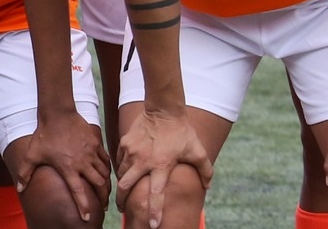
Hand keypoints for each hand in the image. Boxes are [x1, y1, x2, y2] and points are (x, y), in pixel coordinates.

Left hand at [12, 113, 110, 222]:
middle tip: (104, 207)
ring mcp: (91, 153)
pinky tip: (106, 174)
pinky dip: (108, 169)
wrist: (58, 113)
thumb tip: (19, 189)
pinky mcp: (96, 144)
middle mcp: (82, 163)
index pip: (78, 192)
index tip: (87, 218)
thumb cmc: (44, 135)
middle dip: (103, 198)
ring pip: (105, 173)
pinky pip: (106, 160)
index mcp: (68, 168)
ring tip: (106, 193)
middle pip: (99, 185)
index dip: (84, 207)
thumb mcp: (32, 155)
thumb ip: (25, 173)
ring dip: (106, 185)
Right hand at [115, 109, 211, 228]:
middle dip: (121, 201)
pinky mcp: (124, 143)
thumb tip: (207, 186)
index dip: (155, 211)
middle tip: (121, 209)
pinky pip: (120, 161)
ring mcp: (131, 151)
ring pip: (121, 174)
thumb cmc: (182, 131)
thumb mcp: (198, 151)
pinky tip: (126, 171)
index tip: (153, 225)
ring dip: (121, 185)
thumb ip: (205, 170)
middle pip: (126, 187)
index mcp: (162, 165)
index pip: (156, 194)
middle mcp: (143, 161)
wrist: (163, 108)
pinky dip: (122, 168)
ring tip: (123, 191)